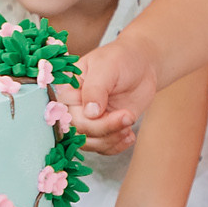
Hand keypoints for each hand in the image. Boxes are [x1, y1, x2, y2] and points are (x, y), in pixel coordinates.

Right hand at [67, 32, 151, 150]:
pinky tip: (129, 135)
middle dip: (105, 128)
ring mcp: (89, 120)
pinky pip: (103, 147)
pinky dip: (117, 146)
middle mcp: (74, 107)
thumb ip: (95, 89)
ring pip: (90, 143)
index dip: (82, 119)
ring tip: (130, 121)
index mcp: (67, 90)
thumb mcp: (107, 67)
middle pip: (79, 130)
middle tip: (128, 116)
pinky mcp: (104, 129)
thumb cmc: (121, 59)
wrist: (142, 65)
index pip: (65, 113)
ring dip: (112, 139)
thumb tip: (90, 113)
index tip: (101, 113)